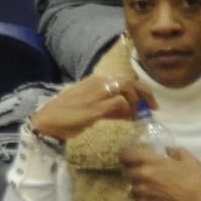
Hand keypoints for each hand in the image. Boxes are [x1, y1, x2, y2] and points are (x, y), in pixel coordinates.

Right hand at [29, 71, 155, 142]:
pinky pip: (120, 105)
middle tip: (154, 107)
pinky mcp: (96, 108)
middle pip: (129, 81)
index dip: (139, 90)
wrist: (46, 120)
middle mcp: (97, 83)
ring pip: (127, 89)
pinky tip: (131, 120)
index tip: (148, 102)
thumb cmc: (65, 115)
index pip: (123, 80)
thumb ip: (109, 108)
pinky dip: (129, 111)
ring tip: (140, 115)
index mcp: (95, 81)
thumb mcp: (89, 107)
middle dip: (145, 93)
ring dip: (138, 102)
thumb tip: (128, 113)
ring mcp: (97, 94)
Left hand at [121, 144, 200, 200]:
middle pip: (126, 171)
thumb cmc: (195, 181)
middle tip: (139, 171)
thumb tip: (167, 149)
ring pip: (132, 187)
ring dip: (138, 186)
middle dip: (131, 170)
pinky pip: (138, 200)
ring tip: (148, 187)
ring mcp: (144, 193)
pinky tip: (152, 197)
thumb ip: (176, 151)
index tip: (129, 157)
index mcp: (152, 163)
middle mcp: (143, 177)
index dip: (126, 155)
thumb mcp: (190, 160)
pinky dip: (142, 198)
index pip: (127, 155)